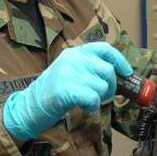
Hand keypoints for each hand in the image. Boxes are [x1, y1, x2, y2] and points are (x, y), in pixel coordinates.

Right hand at [3, 42, 132, 140]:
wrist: (29, 106)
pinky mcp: (68, 90)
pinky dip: (91, 106)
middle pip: (108, 70)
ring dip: (97, 98)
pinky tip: (80, 105)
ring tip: (82, 99)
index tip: (127, 72)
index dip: (120, 60)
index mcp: (74, 52)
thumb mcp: (70, 71)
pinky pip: (94, 99)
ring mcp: (70, 73)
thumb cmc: (54, 91)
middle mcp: (73, 59)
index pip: (104, 49)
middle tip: (99, 94)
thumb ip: (90, 68)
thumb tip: (119, 75)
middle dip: (110, 86)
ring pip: (103, 87)